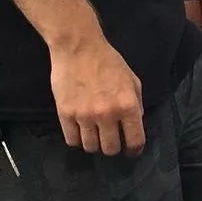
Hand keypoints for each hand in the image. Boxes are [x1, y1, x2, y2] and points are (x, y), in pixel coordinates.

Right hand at [50, 36, 144, 155]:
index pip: (134, 141)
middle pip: (110, 149)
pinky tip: (81, 129)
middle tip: (111, 140)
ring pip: (90, 147)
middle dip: (113, 147)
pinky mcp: (65, 114)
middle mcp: (107, 114)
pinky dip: (77, 139)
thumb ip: (136, 104)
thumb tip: (135, 125)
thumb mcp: (132, 80)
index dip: (134, 150)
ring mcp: (84, 116)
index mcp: (127, 105)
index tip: (131, 151)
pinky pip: (72, 140)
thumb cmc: (109, 62)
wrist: (79, 49)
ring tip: (95, 133)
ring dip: (94, 143)